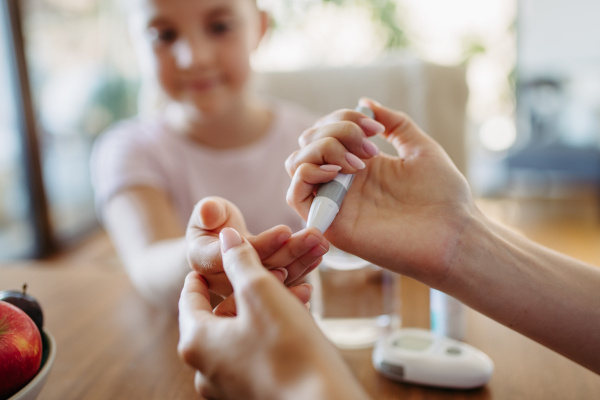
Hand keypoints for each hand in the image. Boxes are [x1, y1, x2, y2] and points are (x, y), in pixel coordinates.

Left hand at [178, 228, 368, 399]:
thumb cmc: (288, 348)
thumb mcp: (261, 292)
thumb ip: (240, 260)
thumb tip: (225, 237)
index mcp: (197, 341)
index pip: (189, 298)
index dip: (202, 275)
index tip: (211, 264)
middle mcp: (204, 370)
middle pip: (218, 316)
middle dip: (245, 291)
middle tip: (266, 273)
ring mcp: (227, 388)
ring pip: (241, 335)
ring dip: (263, 310)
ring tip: (292, 292)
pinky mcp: (252, 396)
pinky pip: (254, 356)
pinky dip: (270, 334)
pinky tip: (297, 320)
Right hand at [186, 197, 328, 310]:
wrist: (219, 242)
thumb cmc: (213, 222)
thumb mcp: (207, 212)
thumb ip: (208, 211)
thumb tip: (209, 211)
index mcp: (205, 262)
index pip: (235, 256)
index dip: (262, 244)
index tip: (285, 230)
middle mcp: (223, 282)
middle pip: (260, 268)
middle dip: (290, 251)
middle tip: (315, 235)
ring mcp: (244, 292)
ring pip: (277, 277)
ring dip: (302, 261)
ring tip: (322, 243)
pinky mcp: (261, 294)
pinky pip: (284, 284)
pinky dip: (303, 271)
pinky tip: (318, 259)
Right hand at [285, 99, 475, 284]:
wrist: (454, 234)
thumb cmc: (444, 196)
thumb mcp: (420, 147)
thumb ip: (394, 123)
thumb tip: (365, 102)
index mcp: (361, 165)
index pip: (327, 131)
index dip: (344, 118)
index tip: (376, 129)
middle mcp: (343, 182)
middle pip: (309, 143)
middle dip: (335, 130)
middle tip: (369, 146)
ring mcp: (335, 202)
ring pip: (297, 164)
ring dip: (321, 148)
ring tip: (357, 162)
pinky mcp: (331, 225)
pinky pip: (295, 195)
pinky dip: (307, 173)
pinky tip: (338, 171)